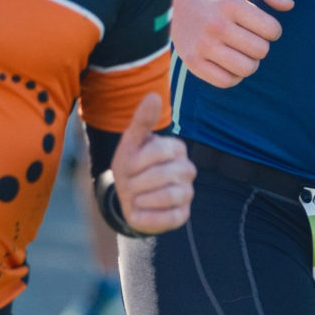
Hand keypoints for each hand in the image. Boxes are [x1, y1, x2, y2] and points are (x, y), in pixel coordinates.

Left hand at [111, 93, 194, 234]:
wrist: (127, 196)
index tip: (126, 166)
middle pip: (162, 175)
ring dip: (141, 199)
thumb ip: (142, 120)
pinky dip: (148, 217)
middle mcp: (187, 169)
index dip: (136, 162)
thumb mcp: (131, 143)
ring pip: (168, 196)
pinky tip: (138, 212)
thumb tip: (154, 95)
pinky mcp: (182, 215)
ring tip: (134, 197)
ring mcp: (187, 193)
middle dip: (136, 182)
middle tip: (128, 184)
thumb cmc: (131, 166)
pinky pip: (169, 219)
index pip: (159, 151)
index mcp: (177, 148)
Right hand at [171, 0, 292, 87]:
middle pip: (261, 51)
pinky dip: (234, 76)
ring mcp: (202, 46)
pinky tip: (230, 63)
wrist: (176, 3)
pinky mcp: (192, 62)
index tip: (261, 26)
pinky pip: (227, 81)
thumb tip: (289, 5)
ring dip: (250, 62)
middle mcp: (216, 25)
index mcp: (231, 3)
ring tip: (241, 52)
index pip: (272, 30)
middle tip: (250, 39)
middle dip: (261, 46)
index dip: (273, 30)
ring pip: (246, 69)